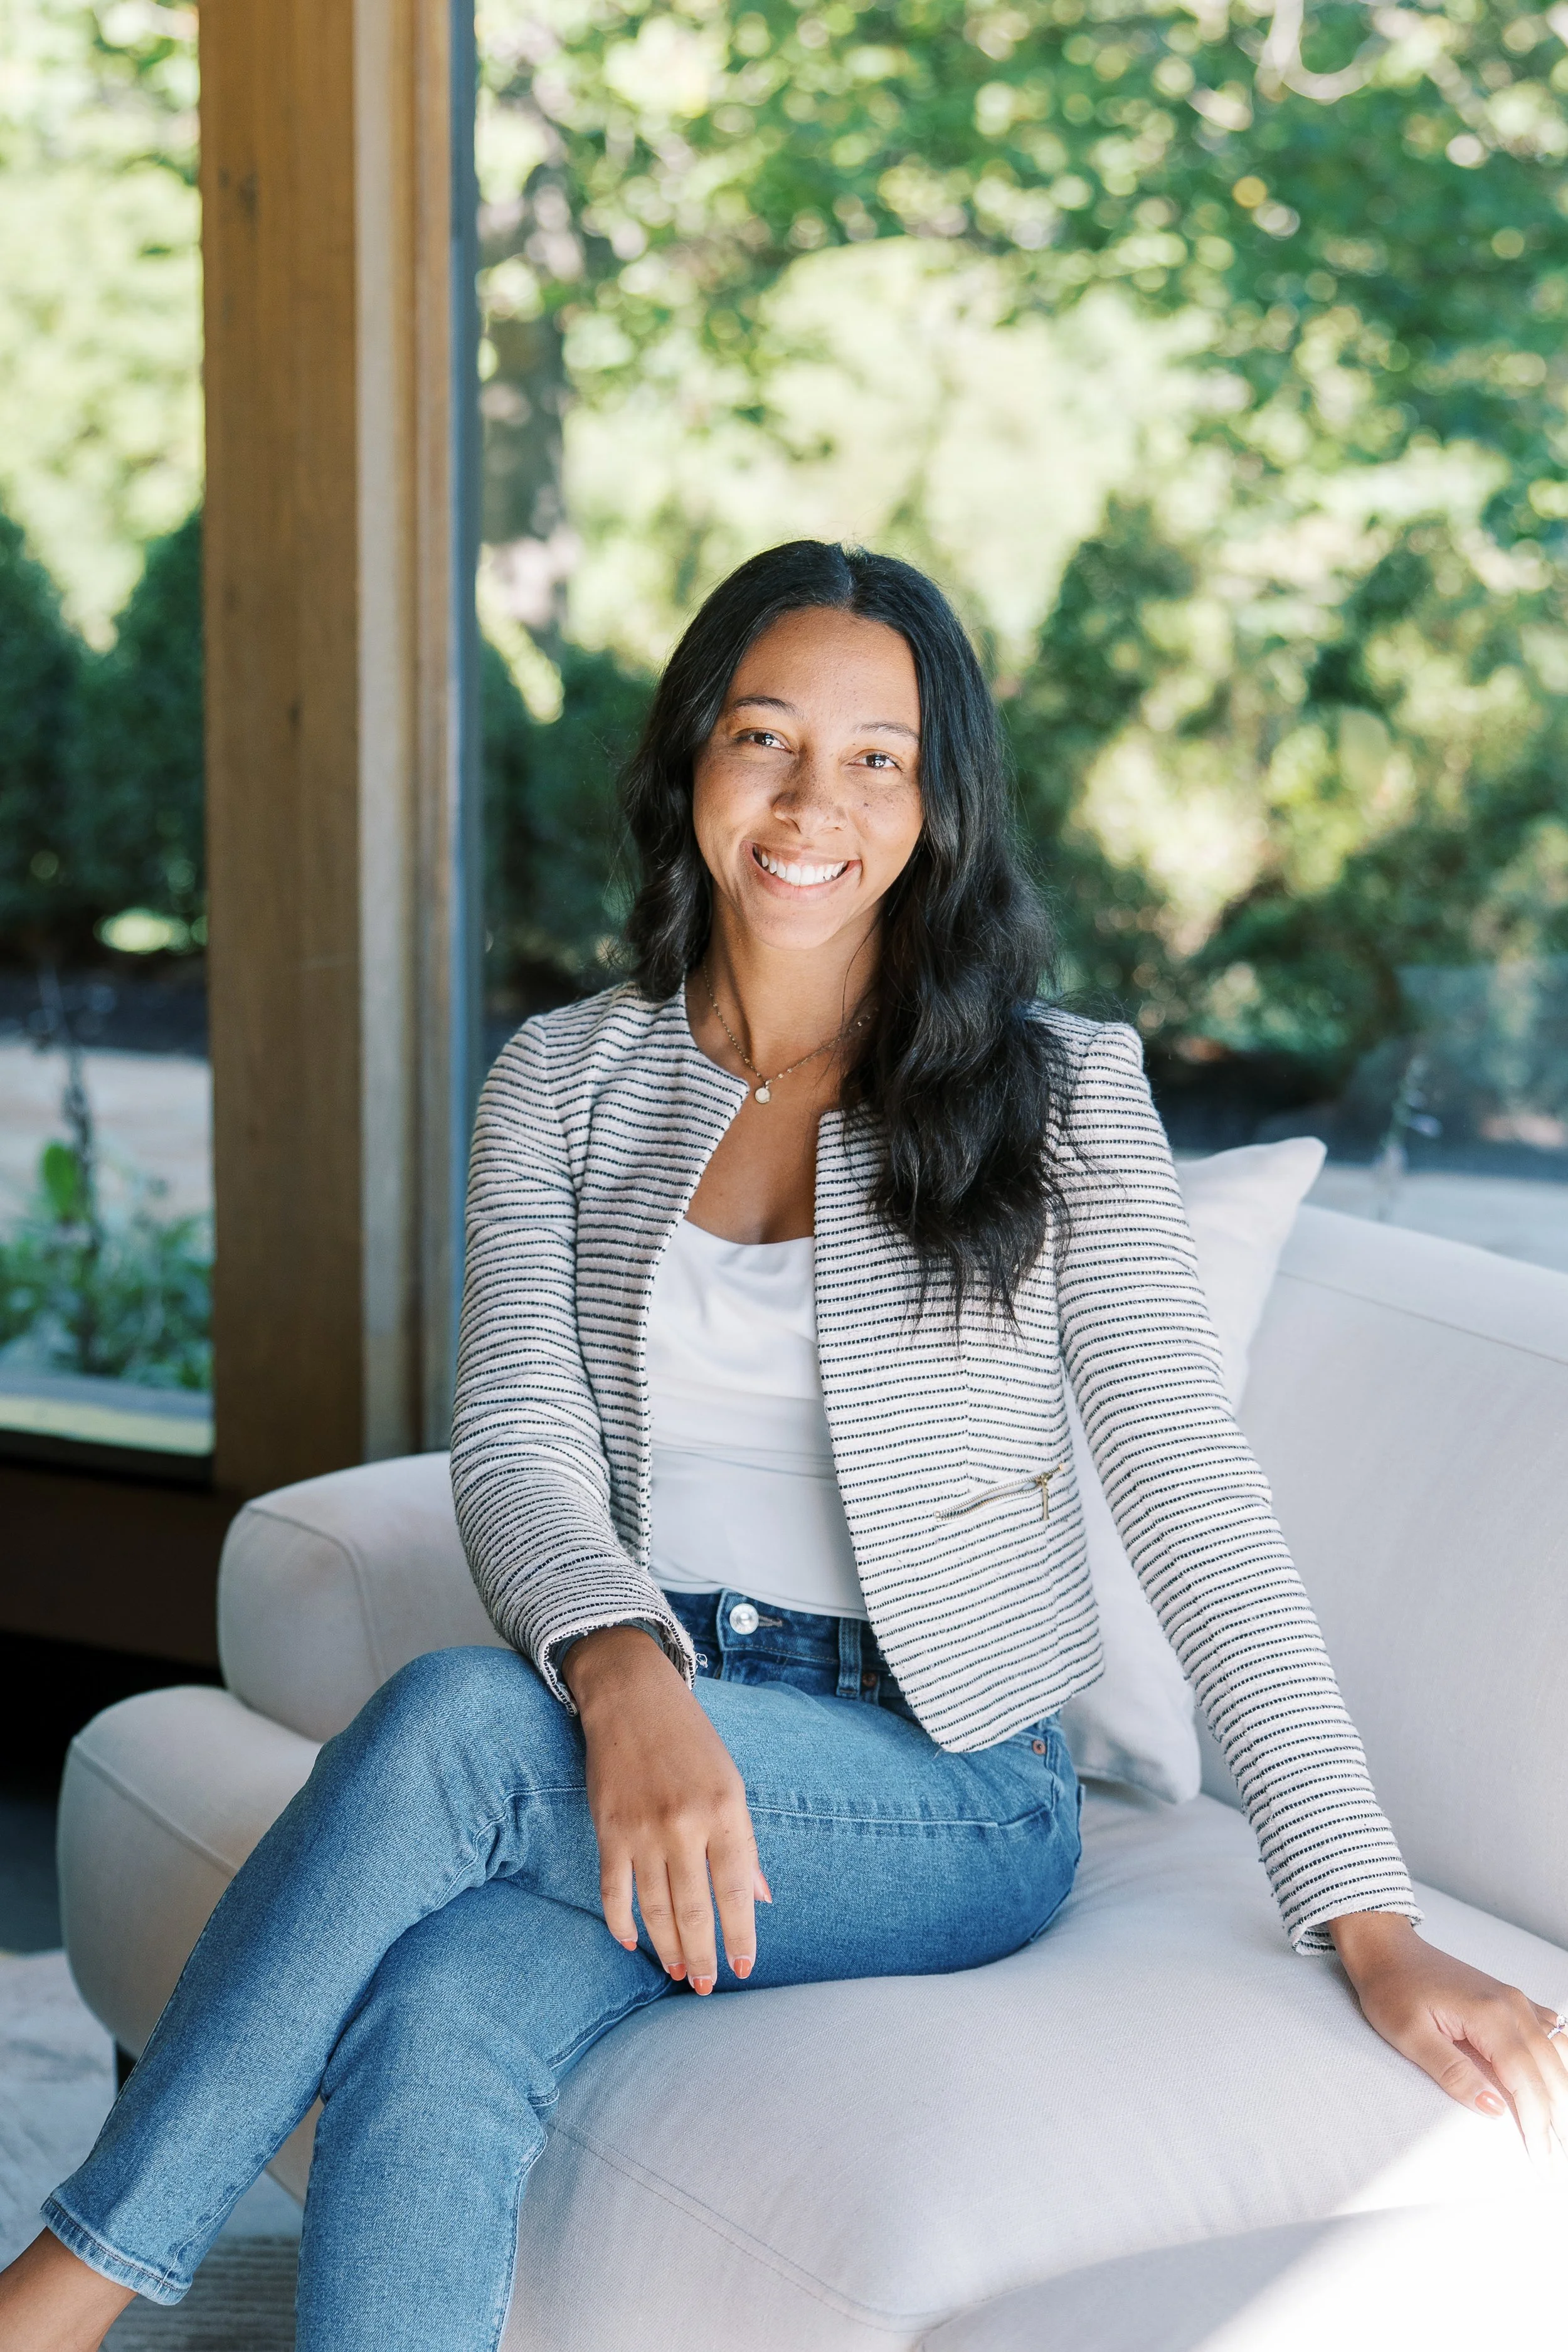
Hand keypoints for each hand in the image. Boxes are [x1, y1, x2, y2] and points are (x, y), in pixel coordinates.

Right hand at [561, 1626, 770, 1993]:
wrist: (632, 1697)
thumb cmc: (690, 1740)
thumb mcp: (731, 1783)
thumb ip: (744, 1843)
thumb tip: (761, 1899)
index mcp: (725, 1810)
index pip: (737, 1889)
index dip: (741, 1934)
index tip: (743, 1967)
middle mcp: (685, 1823)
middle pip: (694, 1908)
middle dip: (701, 1954)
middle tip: (703, 1986)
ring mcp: (643, 1829)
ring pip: (654, 1908)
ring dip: (665, 1947)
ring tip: (675, 1971)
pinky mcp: (608, 1829)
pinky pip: (613, 1890)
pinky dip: (620, 1922)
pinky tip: (630, 1943)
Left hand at [1330, 1911, 1567, 2164]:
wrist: (1387, 1949)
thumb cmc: (1392, 1988)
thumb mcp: (1411, 2036)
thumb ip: (1453, 2073)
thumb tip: (1494, 2108)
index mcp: (1490, 2015)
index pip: (1526, 2081)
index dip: (1537, 2124)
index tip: (1542, 2159)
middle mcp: (1512, 2005)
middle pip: (1549, 2071)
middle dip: (1555, 2117)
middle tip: (1552, 2158)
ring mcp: (1515, 2000)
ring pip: (1555, 2053)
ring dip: (1558, 2092)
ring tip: (1556, 2130)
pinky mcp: (1511, 2001)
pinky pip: (1548, 2033)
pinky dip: (1556, 2063)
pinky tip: (1555, 2083)